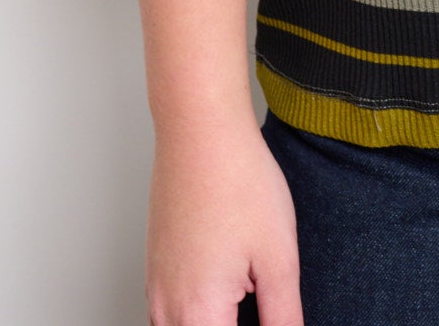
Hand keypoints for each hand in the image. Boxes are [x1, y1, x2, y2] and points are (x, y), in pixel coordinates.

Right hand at [145, 117, 302, 325]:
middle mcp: (168, 309)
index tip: (273, 316)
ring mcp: (156, 289)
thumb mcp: (278, 257)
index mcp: (200, 314)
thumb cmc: (240, 183)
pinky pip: (166, 315)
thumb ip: (283, 316)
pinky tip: (223, 296)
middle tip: (259, 302)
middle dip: (232, 324)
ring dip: (211, 321)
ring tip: (243, 307)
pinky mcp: (154, 268)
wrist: (201, 132)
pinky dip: (194, 315)